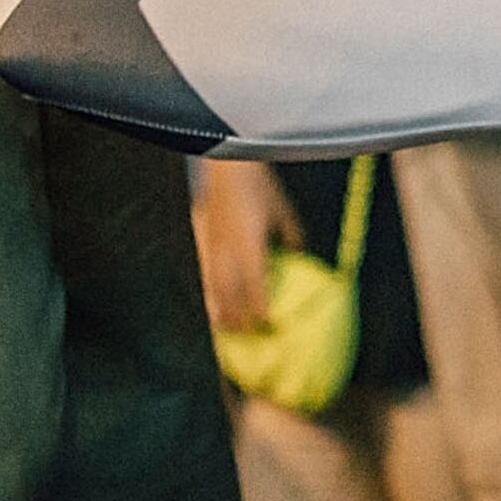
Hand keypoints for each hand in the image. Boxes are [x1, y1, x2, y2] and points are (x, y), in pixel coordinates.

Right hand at [196, 158, 300, 332]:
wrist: (228, 166)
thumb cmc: (260, 186)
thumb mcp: (283, 210)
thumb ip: (292, 234)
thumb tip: (300, 253)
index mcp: (250, 245)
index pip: (255, 287)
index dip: (260, 309)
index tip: (268, 324)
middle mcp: (228, 250)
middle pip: (230, 294)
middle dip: (238, 317)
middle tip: (248, 334)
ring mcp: (210, 244)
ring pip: (212, 286)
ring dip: (219, 309)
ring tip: (224, 326)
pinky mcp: (200, 237)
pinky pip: (202, 271)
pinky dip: (206, 289)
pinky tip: (208, 298)